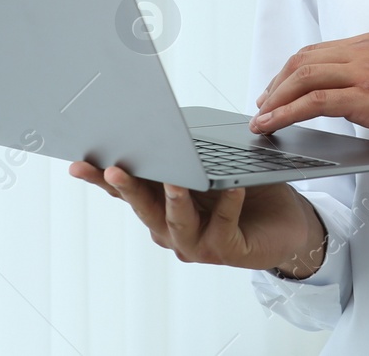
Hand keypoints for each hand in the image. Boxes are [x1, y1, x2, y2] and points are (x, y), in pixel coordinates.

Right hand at [68, 161, 328, 276]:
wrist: (287, 225)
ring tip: (174, 180)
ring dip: (173, 200)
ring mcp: (196, 244)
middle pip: (143, 207)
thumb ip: (187, 151)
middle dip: (127, 187)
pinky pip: (223, 226)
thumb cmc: (245, 189)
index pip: (125, 190)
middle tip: (113, 168)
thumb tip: (162, 118)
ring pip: (176, 222)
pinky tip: (234, 187)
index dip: (100, 176)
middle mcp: (170, 229)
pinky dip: (227, 205)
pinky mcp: (227, 250)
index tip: (80, 160)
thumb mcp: (211, 164)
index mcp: (160, 205)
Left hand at [251, 32, 368, 170]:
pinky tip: (275, 124)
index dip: (288, 73)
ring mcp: (368, 71)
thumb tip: (328, 97)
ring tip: (261, 119)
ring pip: (304, 77)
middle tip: (262, 107)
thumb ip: (363, 80)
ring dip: (275, 100)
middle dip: (275, 85)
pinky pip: (315, 101)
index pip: (316, 52)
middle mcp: (368, 51)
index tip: (273, 92)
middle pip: (304, 61)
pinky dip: (287, 112)